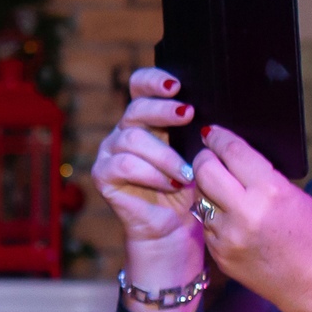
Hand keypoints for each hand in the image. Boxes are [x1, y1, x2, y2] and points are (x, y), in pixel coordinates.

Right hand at [90, 67, 205, 311]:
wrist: (175, 231)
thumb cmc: (192, 192)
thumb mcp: (197, 155)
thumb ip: (195, 131)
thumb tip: (208, 112)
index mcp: (147, 121)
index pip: (140, 87)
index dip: (153, 80)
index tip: (176, 85)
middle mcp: (125, 132)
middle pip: (136, 109)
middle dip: (163, 111)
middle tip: (188, 115)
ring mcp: (110, 153)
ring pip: (132, 138)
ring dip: (164, 155)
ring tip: (185, 173)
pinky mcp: (103, 176)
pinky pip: (123, 166)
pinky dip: (150, 174)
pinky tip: (169, 184)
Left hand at [187, 125, 311, 311]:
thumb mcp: (295, 197)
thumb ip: (263, 178)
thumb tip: (233, 160)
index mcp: (270, 191)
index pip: (233, 153)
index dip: (220, 138)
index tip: (213, 133)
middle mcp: (244, 212)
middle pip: (205, 170)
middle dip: (205, 159)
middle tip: (209, 156)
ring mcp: (227, 236)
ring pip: (200, 198)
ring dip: (207, 189)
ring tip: (220, 187)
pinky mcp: (219, 255)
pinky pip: (205, 224)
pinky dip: (213, 216)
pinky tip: (227, 216)